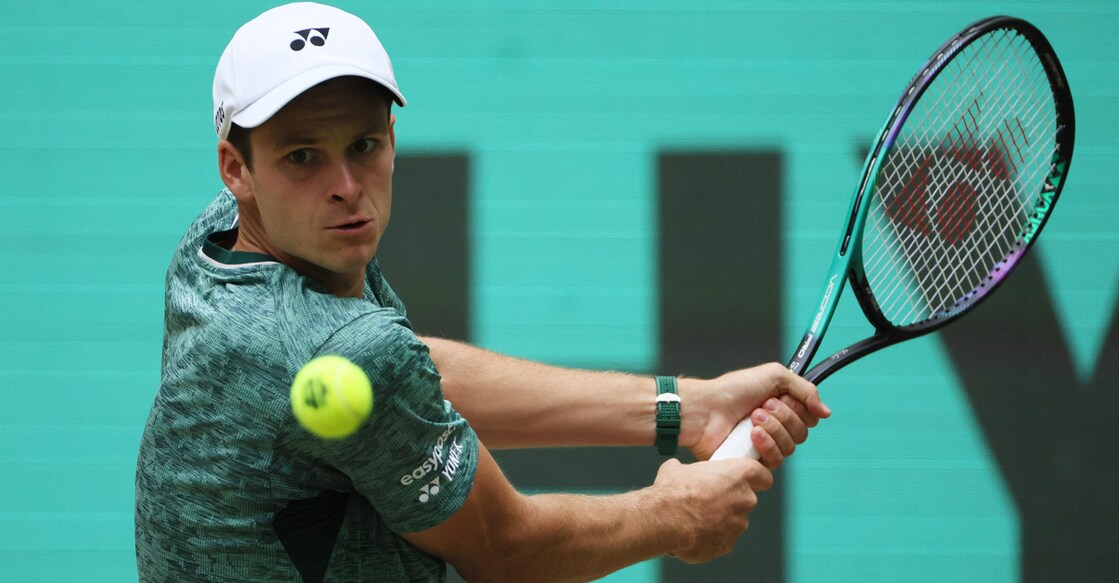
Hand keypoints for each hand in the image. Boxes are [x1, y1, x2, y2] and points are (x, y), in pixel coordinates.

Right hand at [652, 457, 772, 562]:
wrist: (664, 520)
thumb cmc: (674, 491)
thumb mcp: (678, 469)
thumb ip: (689, 470)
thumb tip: (679, 471)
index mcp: (739, 475)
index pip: (763, 476)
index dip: (756, 478)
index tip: (745, 480)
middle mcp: (745, 500)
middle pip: (745, 500)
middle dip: (729, 500)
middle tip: (707, 499)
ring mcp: (738, 525)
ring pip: (733, 521)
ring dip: (719, 520)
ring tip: (694, 517)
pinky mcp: (726, 545)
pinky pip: (722, 539)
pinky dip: (710, 537)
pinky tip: (692, 531)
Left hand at [682, 363, 830, 464]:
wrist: (705, 409)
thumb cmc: (733, 390)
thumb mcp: (774, 376)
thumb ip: (805, 390)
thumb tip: (826, 412)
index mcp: (781, 408)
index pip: (809, 418)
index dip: (801, 409)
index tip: (783, 398)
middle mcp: (775, 428)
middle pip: (802, 433)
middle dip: (784, 417)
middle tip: (761, 407)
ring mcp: (765, 445)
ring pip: (790, 447)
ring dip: (774, 429)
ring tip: (752, 419)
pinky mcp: (754, 462)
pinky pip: (776, 461)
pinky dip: (767, 445)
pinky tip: (752, 435)